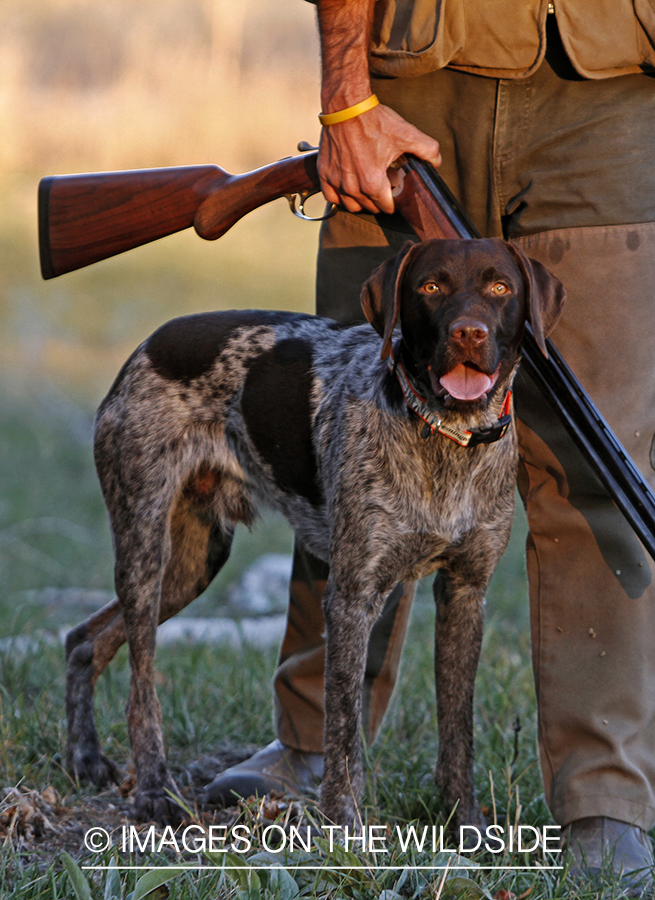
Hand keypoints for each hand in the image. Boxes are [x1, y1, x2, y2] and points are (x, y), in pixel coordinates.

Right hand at [318, 103, 441, 214]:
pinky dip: (340, 196)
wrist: (345, 106)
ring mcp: (336, 182)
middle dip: (378, 199)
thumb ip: (427, 149)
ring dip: (360, 201)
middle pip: (369, 207)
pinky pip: (332, 197)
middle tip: (383, 184)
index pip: (386, 207)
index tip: (394, 190)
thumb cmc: (373, 120)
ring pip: (351, 205)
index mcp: (372, 183)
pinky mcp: (325, 174)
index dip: (393, 201)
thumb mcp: (406, 134)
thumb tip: (437, 162)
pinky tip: (347, 188)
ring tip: (367, 188)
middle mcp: (352, 187)